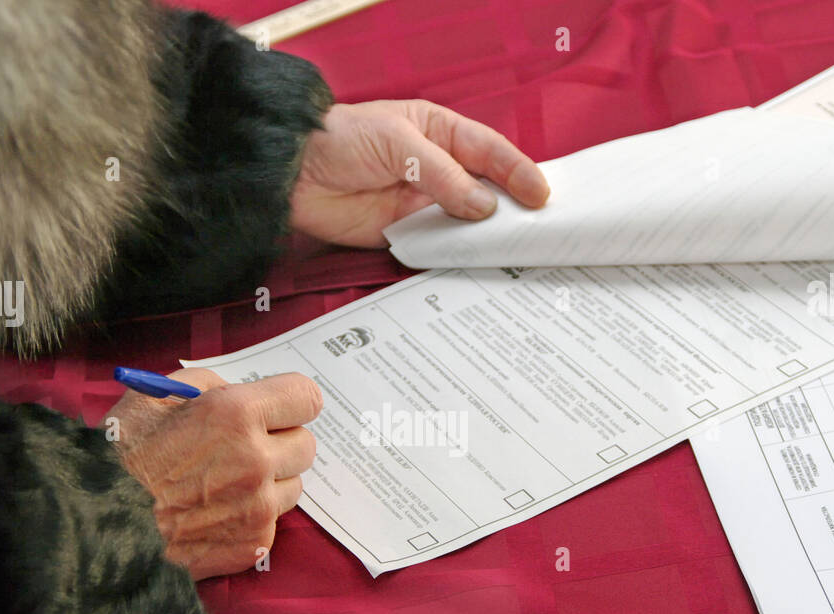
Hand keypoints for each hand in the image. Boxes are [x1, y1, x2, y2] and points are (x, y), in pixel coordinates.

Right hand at [106, 368, 321, 579]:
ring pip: (292, 486)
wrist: (100, 526)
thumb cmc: (120, 457)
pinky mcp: (255, 543)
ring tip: (226, 482)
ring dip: (270, 481)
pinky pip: (272, 522)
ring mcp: (259, 507)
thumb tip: (241, 394)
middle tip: (246, 447)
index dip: (291, 402)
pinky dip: (253, 516)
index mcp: (236, 415)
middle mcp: (256, 460)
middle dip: (280, 442)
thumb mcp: (154, 395)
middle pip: (305, 445)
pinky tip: (217, 512)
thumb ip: (209, 386)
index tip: (280, 408)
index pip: (306, 398)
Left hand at [289, 99, 550, 247]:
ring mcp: (421, 201)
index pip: (488, 152)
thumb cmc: (341, 139)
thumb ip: (442, 175)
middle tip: (539, 226)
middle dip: (511, 206)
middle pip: (484, 189)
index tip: (541, 194)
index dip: (517, 171)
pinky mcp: (404, 232)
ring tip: (516, 247)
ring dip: (487, 234)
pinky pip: (438, 245)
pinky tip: (476, 261)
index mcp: (438, 133)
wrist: (293, 174)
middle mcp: (435, 168)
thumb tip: (482, 206)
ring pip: (466, 221)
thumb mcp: (399, 143)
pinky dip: (457, 254)